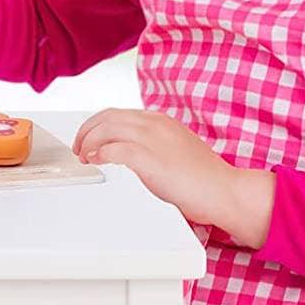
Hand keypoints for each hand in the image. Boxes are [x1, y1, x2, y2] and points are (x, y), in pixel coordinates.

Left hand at [72, 108, 273, 244]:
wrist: (225, 190)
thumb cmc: (204, 178)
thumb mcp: (174, 150)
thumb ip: (152, 145)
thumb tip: (126, 152)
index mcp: (160, 121)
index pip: (117, 113)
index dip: (96, 125)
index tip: (88, 139)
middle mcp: (154, 124)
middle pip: (106, 117)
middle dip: (86, 131)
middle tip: (78, 148)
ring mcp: (152, 138)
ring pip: (105, 129)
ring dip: (88, 142)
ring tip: (83, 157)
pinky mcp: (149, 157)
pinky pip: (113, 148)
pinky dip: (98, 153)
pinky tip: (96, 162)